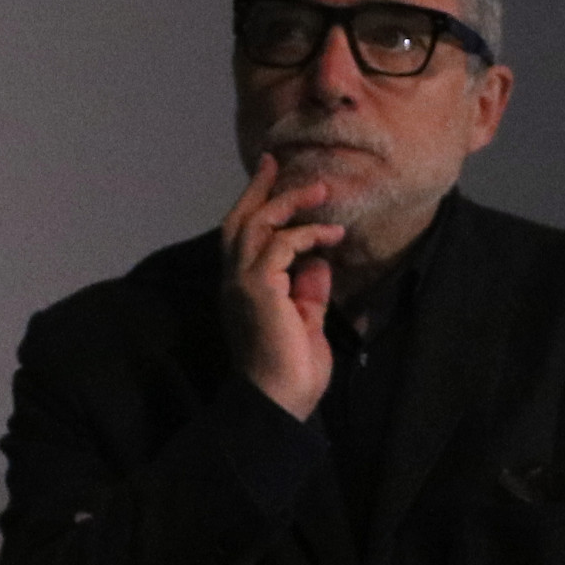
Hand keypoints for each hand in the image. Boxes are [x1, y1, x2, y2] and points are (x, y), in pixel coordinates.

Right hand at [217, 155, 340, 420]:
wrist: (278, 402)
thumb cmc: (292, 372)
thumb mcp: (306, 322)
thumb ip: (308, 290)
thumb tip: (319, 261)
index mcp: (241, 291)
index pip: (242, 238)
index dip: (255, 206)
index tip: (271, 178)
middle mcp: (233, 282)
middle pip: (239, 221)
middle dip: (259, 189)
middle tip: (276, 162)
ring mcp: (241, 284)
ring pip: (257, 225)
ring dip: (290, 203)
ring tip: (321, 190)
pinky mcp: (257, 288)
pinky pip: (280, 245)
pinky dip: (306, 234)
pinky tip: (331, 235)